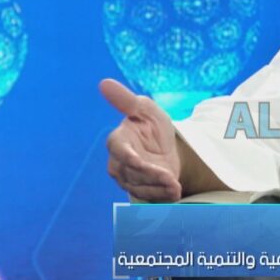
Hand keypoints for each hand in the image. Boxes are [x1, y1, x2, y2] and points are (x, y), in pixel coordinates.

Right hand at [101, 79, 181, 201]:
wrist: (166, 147)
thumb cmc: (151, 124)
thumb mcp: (146, 109)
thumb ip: (126, 100)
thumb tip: (104, 83)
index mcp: (118, 141)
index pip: (119, 150)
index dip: (128, 157)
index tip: (139, 162)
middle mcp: (118, 163)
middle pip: (132, 173)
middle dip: (151, 176)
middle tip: (170, 178)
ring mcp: (127, 179)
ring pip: (140, 187)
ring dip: (158, 189)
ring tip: (175, 187)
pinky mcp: (139, 190)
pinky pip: (148, 197)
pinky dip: (162, 197)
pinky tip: (174, 194)